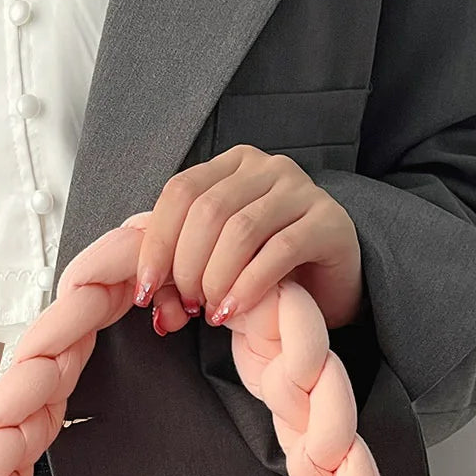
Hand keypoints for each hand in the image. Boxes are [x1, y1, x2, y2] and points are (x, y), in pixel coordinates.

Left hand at [132, 145, 362, 333]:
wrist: (328, 287)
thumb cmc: (264, 271)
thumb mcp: (214, 262)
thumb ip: (178, 268)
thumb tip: (147, 294)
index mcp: (231, 165)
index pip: (180, 191)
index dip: (156, 242)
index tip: (145, 288)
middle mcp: (268, 167)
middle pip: (207, 210)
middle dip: (187, 266)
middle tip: (187, 303)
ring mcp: (302, 190)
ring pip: (241, 229)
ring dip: (216, 278)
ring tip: (211, 310)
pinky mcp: (330, 222)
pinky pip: (280, 251)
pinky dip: (248, 285)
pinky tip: (234, 310)